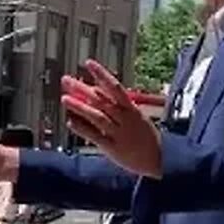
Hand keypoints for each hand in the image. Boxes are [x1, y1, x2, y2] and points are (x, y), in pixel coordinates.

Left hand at [61, 60, 162, 178]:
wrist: (158, 159)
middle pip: (101, 100)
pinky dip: (83, 129)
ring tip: (65, 99)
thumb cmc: (146, 137)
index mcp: (132, 109)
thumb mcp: (137, 115)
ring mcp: (118, 133)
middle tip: (67, 81)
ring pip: (97, 117)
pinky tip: (71, 122)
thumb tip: (98, 90)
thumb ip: (117, 104)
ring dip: (80, 107)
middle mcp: (124, 119)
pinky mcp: (113, 148)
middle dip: (83, 89)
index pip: (115, 86)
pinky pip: (96, 136)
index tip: (89, 64)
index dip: (102, 74)